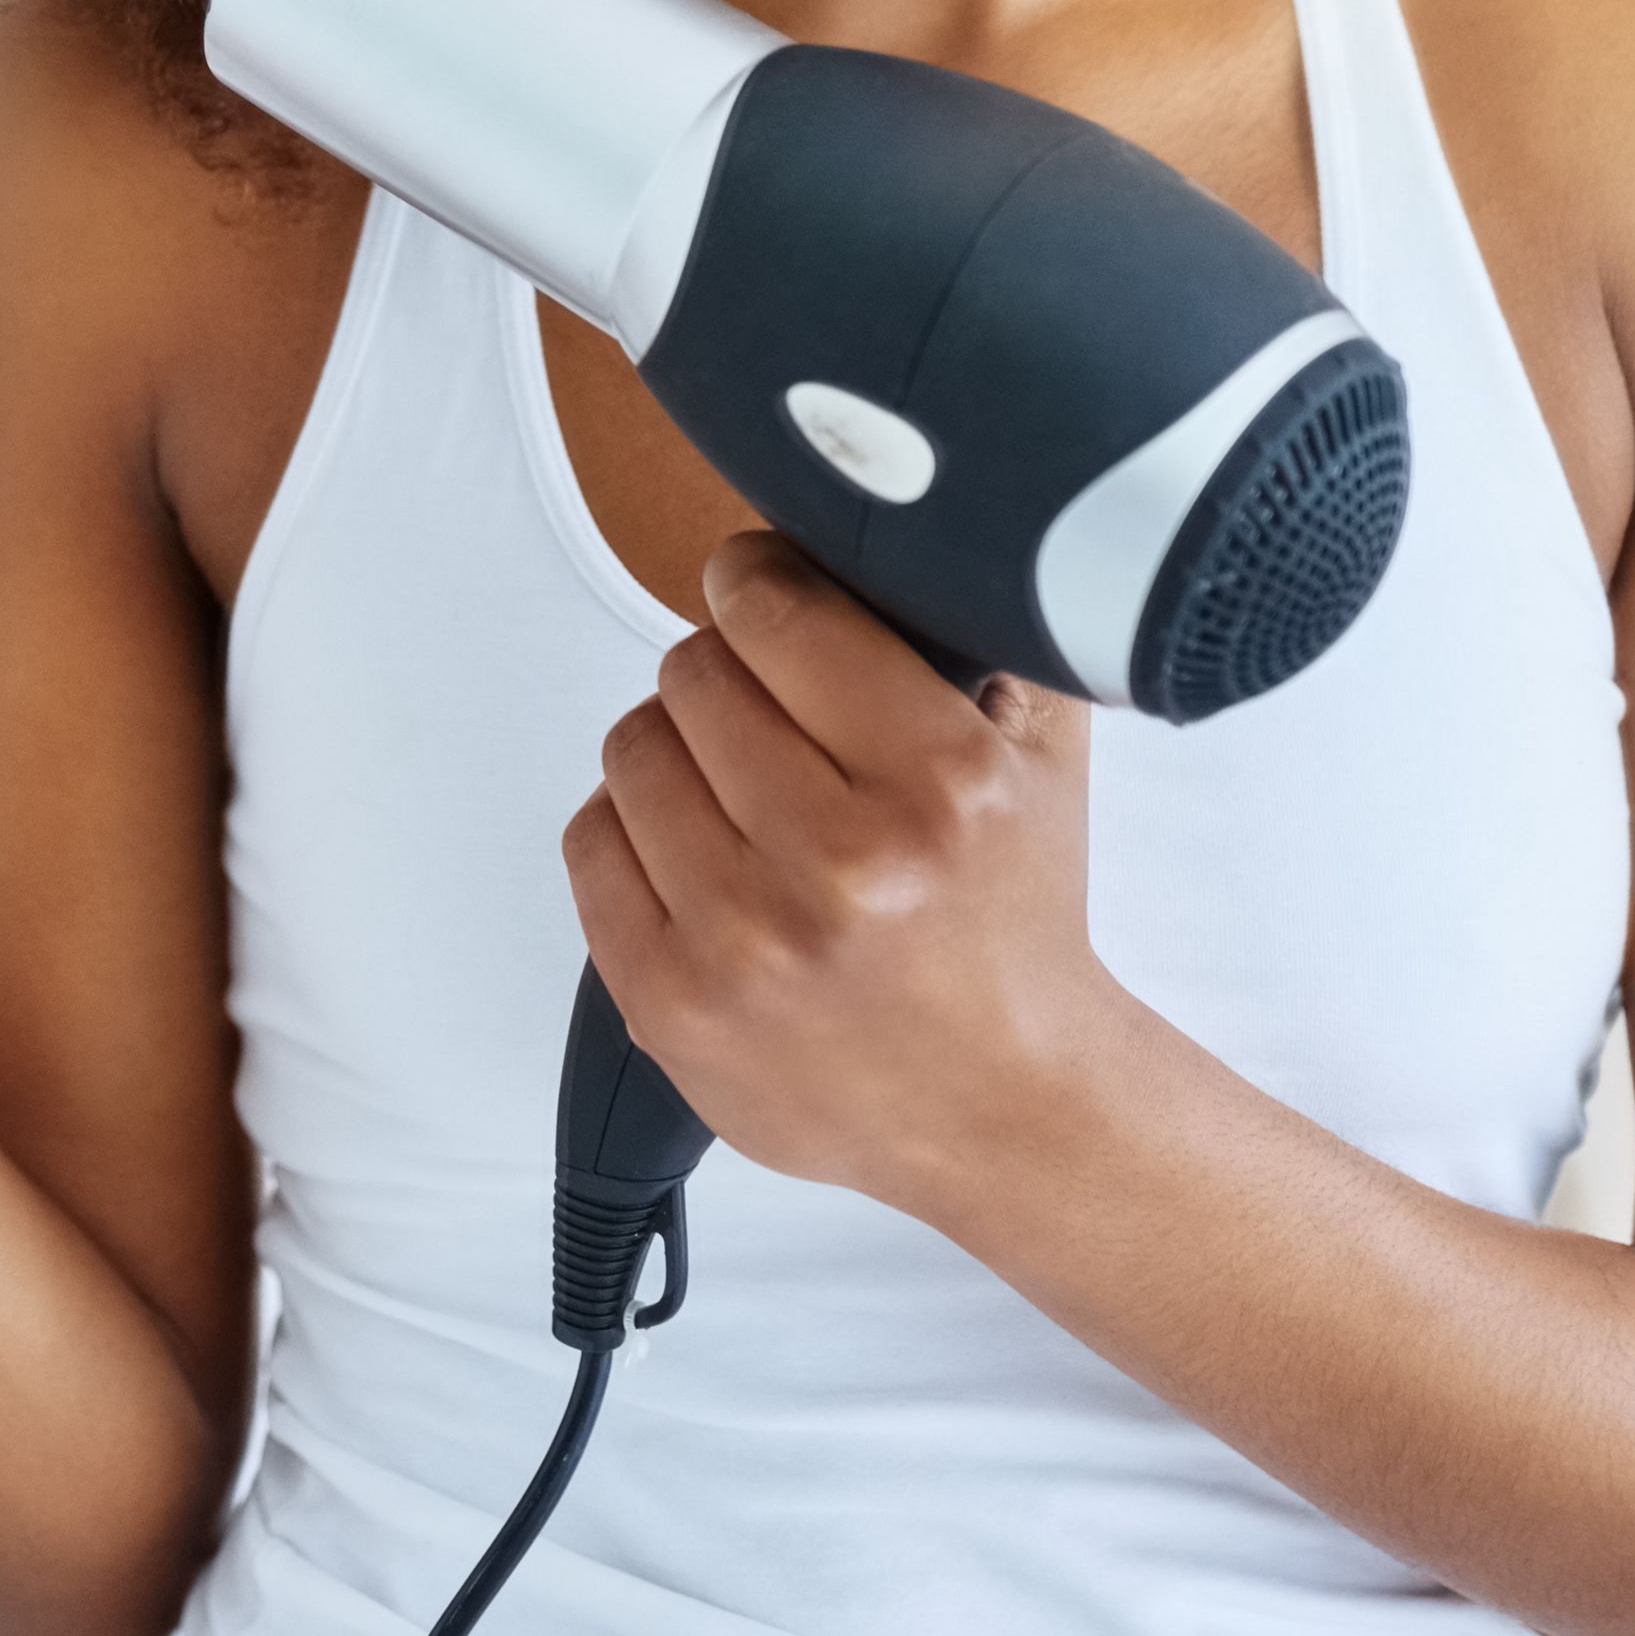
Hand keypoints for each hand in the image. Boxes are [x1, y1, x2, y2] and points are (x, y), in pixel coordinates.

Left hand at [564, 535, 1136, 1230]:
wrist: (1008, 1108)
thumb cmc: (1014, 923)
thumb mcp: (1043, 756)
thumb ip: (979, 630)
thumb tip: (860, 528)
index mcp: (943, 783)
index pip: (774, 613)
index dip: (756, 583)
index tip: (760, 589)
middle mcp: (842, 863)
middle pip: (694, 673)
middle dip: (728, 676)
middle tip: (771, 718)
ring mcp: (746, 943)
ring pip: (634, 748)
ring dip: (677, 753)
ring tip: (738, 794)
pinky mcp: (673, 1005)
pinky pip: (592, 843)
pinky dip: (634, 833)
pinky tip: (700, 856)